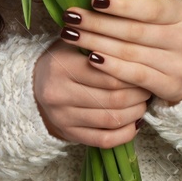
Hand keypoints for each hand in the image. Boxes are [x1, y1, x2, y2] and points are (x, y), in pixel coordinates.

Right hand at [33, 40, 150, 148]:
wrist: (33, 86)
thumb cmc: (62, 59)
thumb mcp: (73, 43)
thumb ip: (99, 41)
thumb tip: (137, 44)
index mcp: (61, 66)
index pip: (109, 73)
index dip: (133, 73)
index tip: (146, 69)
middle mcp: (59, 94)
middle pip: (113, 98)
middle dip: (138, 94)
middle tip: (148, 87)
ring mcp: (63, 118)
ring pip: (111, 119)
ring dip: (135, 112)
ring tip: (143, 103)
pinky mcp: (69, 135)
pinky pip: (104, 140)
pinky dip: (125, 134)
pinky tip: (135, 123)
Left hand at [60, 0, 181, 107]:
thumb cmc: (171, 32)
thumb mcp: (167, 13)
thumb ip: (142, 5)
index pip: (150, 8)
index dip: (122, 5)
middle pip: (134, 31)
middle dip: (98, 23)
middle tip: (71, 16)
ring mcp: (180, 65)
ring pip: (130, 53)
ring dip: (95, 43)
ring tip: (71, 35)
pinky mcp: (171, 86)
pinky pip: (134, 76)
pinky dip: (111, 67)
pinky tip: (90, 58)